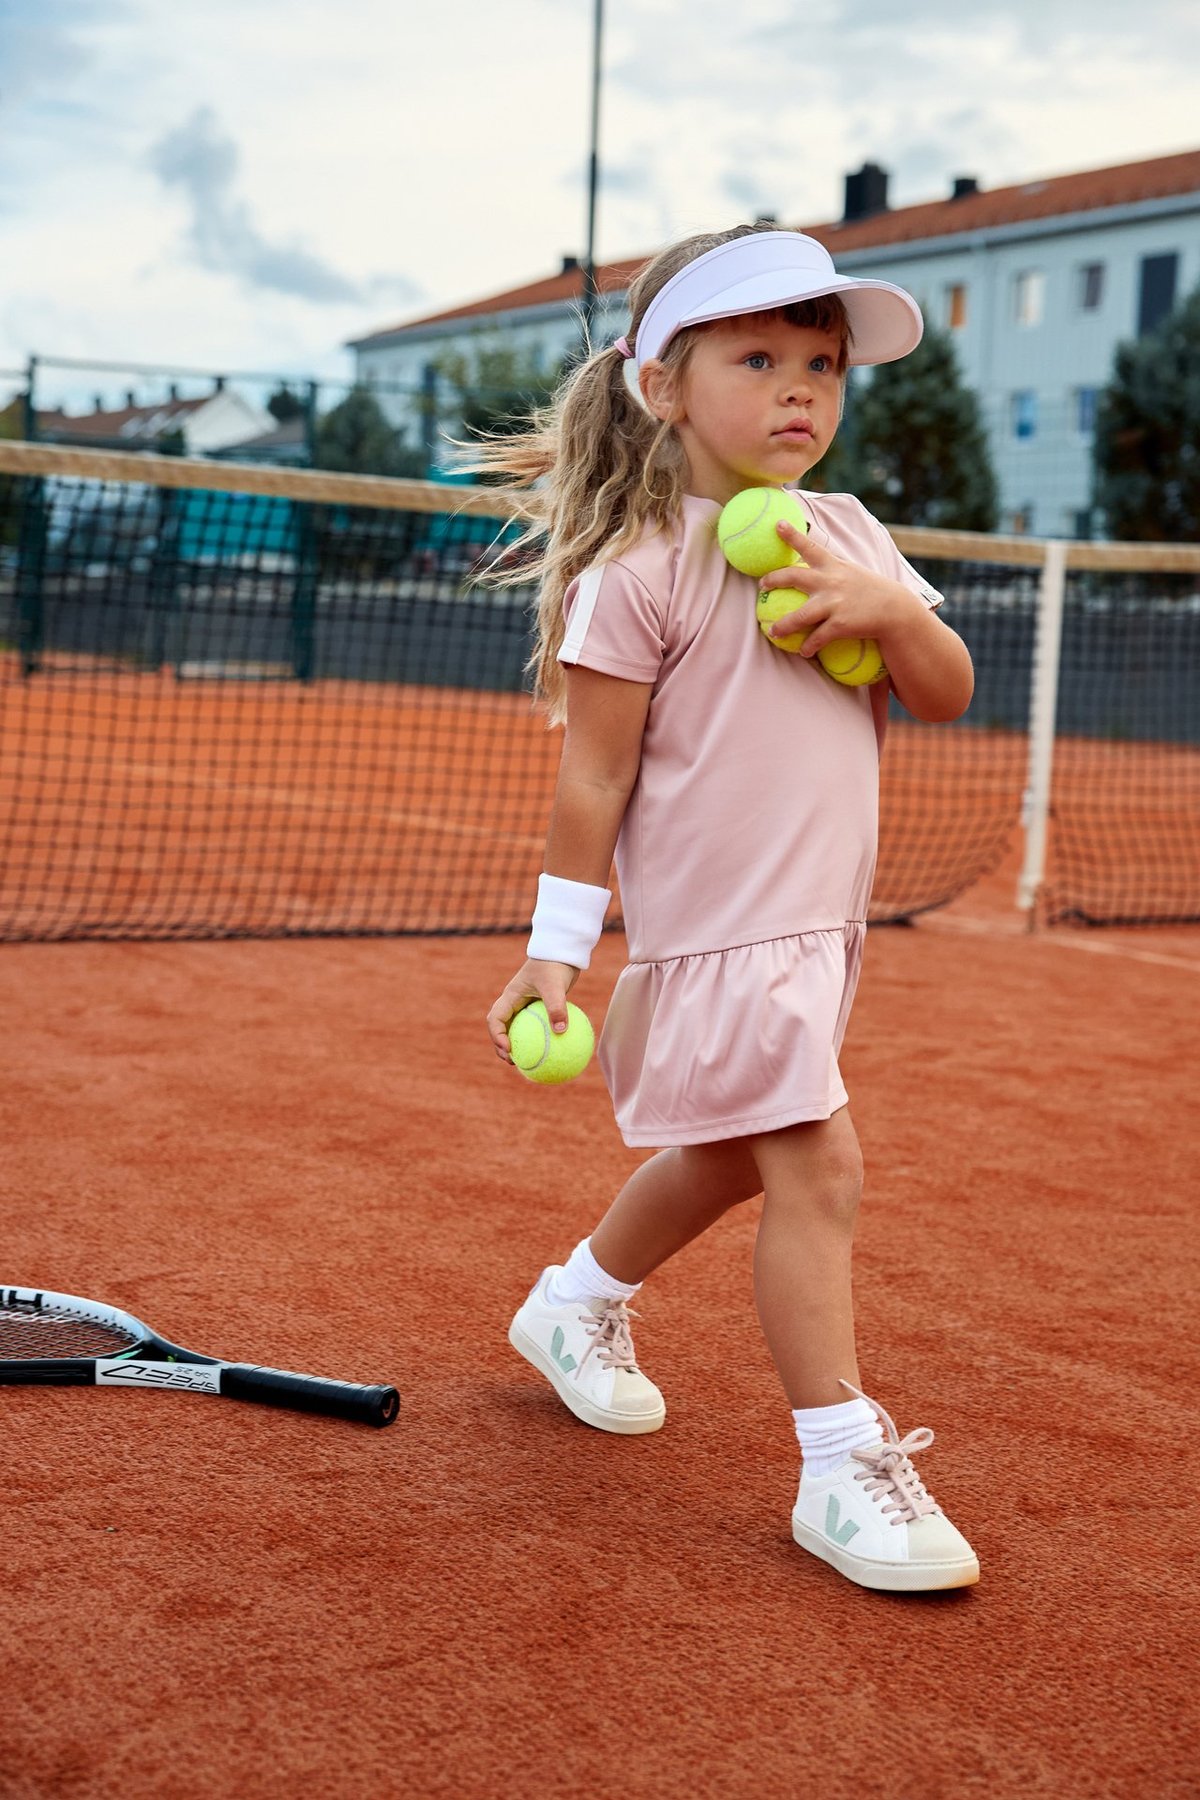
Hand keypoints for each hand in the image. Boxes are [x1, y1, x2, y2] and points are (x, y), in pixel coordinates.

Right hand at [486, 959, 577, 1062]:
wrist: (562, 952)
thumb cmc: (555, 965)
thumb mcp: (555, 985)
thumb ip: (557, 1006)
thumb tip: (561, 1031)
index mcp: (510, 996)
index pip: (495, 1019)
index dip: (497, 1037)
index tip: (508, 1049)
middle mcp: (515, 1002)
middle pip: (501, 1028)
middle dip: (502, 1046)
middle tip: (514, 1062)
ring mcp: (525, 1005)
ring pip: (517, 1028)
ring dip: (519, 1044)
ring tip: (530, 1062)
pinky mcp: (538, 1007)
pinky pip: (535, 1026)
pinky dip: (539, 1038)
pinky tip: (553, 1050)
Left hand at [758, 522, 923, 659]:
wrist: (894, 610)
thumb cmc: (868, 590)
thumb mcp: (850, 571)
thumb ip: (830, 568)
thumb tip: (810, 563)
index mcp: (833, 566)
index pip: (809, 546)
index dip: (792, 535)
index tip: (777, 524)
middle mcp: (830, 581)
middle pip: (793, 576)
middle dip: (773, 579)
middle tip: (762, 585)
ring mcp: (834, 603)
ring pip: (799, 616)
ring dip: (783, 626)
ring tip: (773, 632)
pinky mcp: (840, 624)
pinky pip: (816, 638)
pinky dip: (808, 646)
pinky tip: (803, 651)